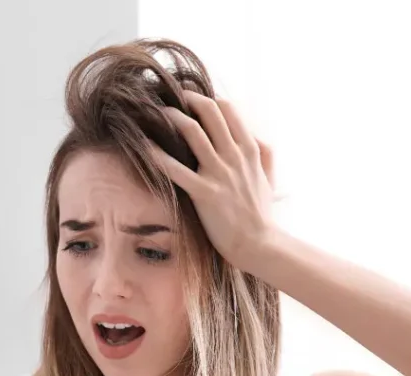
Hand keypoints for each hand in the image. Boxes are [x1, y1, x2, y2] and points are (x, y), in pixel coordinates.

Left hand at [149, 90, 277, 270]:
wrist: (258, 244)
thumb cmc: (260, 213)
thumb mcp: (269, 177)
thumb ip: (264, 153)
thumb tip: (255, 135)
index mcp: (250, 150)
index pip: (228, 109)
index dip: (208, 98)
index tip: (192, 98)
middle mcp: (234, 156)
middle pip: (209, 112)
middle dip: (187, 99)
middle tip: (169, 96)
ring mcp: (219, 174)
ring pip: (193, 132)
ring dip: (172, 117)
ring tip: (155, 113)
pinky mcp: (204, 193)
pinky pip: (176, 169)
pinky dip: (157, 155)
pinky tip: (142, 146)